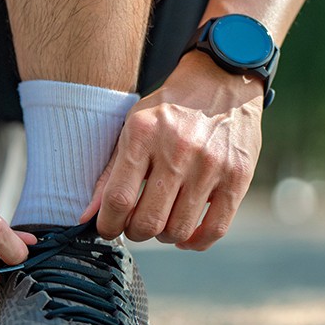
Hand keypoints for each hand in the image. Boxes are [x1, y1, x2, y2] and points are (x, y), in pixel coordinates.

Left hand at [82, 51, 262, 249]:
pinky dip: (196, 242)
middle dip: (136, 232)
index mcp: (143, 135)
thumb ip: (110, 173)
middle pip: (148, 220)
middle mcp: (178, 150)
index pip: (118, 199)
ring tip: (161, 223)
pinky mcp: (238, 177)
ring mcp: (210, 165)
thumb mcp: (132, 128)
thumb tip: (87, 217)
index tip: (107, 228)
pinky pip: (215, 228)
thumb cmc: (169, 111)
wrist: (221, 82)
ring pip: (179, 229)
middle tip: (135, 226)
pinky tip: (185, 235)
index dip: (108, 225)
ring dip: (164, 236)